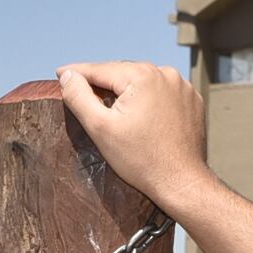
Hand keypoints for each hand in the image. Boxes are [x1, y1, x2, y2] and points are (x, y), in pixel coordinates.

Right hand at [56, 61, 215, 213]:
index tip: (59, 72)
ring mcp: (183, 87)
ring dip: (127, 89)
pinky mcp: (192, 101)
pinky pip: (163, 92)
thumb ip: (79, 97)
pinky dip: (149, 98)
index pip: (100, 69)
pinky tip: (139, 112)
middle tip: (80, 87)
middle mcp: (166, 74)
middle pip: (123, 73)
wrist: (181, 183)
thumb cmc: (141, 160)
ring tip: (109, 101)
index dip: (77, 72)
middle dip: (102, 81)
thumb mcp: (100, 128)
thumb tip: (68, 76)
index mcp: (142, 76)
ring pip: (143, 82)